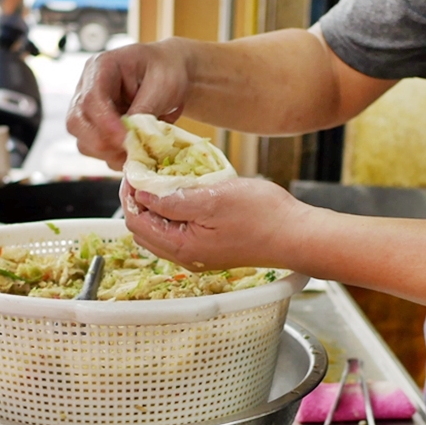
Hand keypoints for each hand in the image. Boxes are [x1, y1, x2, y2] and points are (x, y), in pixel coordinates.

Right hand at [66, 41, 190, 169]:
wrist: (170, 74)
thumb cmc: (166, 71)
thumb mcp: (163, 83)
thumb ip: (145, 109)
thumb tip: (130, 136)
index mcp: (102, 67)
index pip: (91, 99)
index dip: (105, 123)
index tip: (125, 139)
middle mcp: (87, 88)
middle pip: (76, 122)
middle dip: (101, 142)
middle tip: (131, 150)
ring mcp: (88, 110)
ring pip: (82, 141)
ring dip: (108, 153)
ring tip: (137, 152)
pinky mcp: (95, 129)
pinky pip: (95, 151)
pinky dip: (114, 158)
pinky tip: (134, 153)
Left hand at [121, 177, 311, 271]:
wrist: (296, 235)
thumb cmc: (261, 215)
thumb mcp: (212, 199)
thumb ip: (172, 200)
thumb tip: (140, 194)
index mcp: (180, 246)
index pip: (136, 220)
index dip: (129, 193)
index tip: (134, 168)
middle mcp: (184, 256)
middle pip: (143, 228)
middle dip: (137, 200)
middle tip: (145, 171)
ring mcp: (197, 255)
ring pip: (159, 231)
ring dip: (154, 206)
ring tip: (162, 179)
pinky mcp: (209, 249)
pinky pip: (178, 231)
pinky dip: (172, 212)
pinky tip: (183, 193)